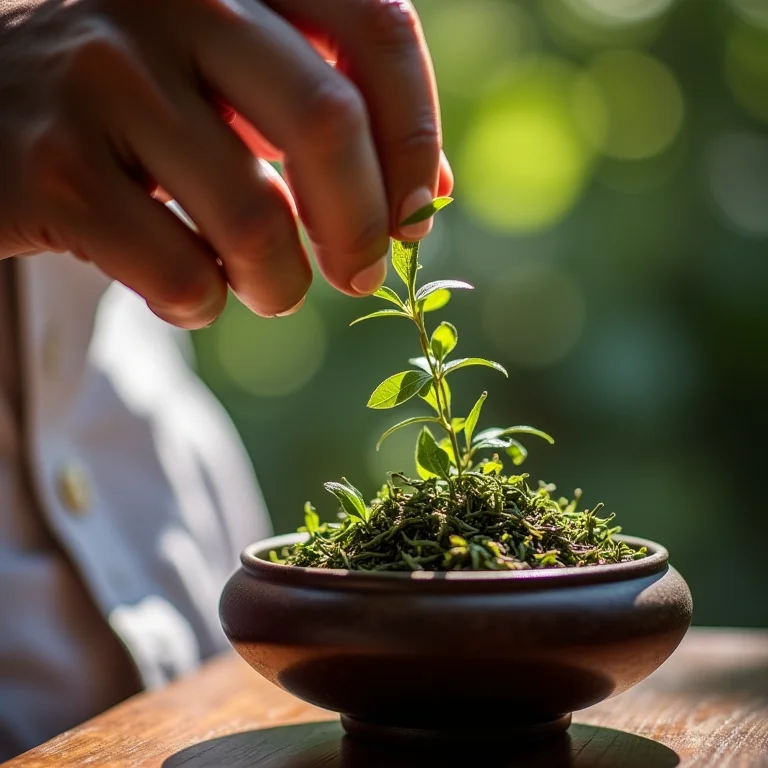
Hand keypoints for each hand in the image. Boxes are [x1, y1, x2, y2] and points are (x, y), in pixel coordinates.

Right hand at [0, 0, 452, 326]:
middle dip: (362, 229)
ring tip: (270, 290)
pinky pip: (182, 274)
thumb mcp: (235, 78)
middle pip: (327, 125)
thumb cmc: (142, 103)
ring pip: (256, 221)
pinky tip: (189, 293)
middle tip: (361, 276)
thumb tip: (432, 194)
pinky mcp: (53, 171)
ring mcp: (101, 76)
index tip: (418, 215)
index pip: (377, 27)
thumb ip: (329, 112)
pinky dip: (204, 306)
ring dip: (282, 285)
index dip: (417, 135)